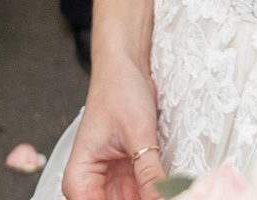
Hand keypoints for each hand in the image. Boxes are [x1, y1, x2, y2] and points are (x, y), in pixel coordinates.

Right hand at [61, 49, 164, 199]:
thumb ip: (149, 174)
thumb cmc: (118, 90)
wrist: (125, 69)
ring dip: (155, 196)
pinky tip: (172, 189)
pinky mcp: (131, 177)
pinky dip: (159, 193)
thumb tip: (162, 199)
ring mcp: (113, 183)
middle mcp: (93, 186)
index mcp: (80, 180)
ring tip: (177, 191)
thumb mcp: (137, 134)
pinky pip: (146, 195)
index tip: (154, 199)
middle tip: (173, 195)